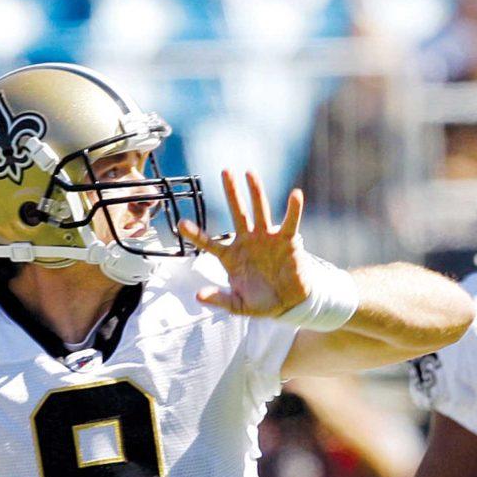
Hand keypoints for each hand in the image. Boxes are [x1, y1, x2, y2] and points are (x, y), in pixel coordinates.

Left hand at [178, 170, 305, 316]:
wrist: (288, 303)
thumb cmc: (260, 302)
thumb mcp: (237, 305)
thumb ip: (219, 299)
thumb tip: (199, 296)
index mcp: (231, 256)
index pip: (209, 242)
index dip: (196, 234)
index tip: (180, 223)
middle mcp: (248, 241)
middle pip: (237, 213)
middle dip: (231, 193)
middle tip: (225, 171)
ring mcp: (266, 238)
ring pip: (260, 210)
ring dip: (256, 191)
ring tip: (250, 172)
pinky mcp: (286, 240)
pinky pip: (290, 222)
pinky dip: (294, 209)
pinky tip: (295, 195)